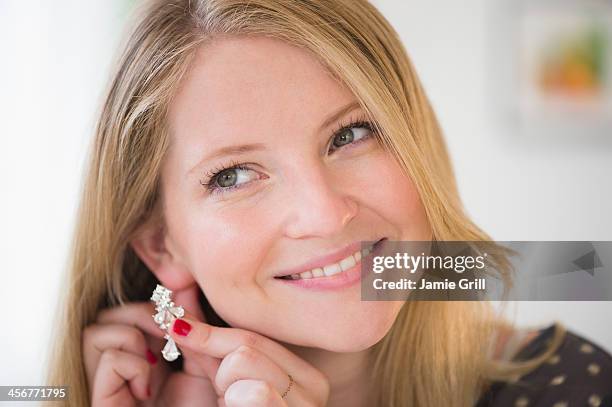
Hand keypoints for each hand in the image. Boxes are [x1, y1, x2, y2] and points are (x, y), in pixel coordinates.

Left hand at [82, 284, 329, 405]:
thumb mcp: (223, 384)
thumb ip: (209, 344)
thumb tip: (179, 297)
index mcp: (303, 372)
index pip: (251, 335)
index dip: (208, 334)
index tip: (175, 327)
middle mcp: (315, 386)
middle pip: (245, 345)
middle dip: (219, 370)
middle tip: (224, 396)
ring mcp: (307, 405)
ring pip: (243, 362)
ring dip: (225, 390)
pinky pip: (254, 392)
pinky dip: (235, 404)